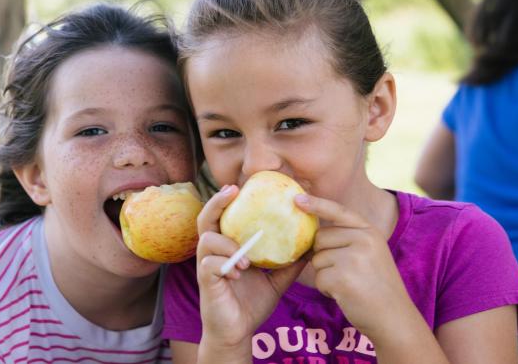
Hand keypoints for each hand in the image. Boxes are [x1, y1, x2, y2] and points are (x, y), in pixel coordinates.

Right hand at [196, 185, 306, 350]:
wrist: (238, 332)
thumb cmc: (252, 304)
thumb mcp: (276, 281)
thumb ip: (289, 264)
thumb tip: (312, 247)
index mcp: (227, 247)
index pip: (223, 217)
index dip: (226, 199)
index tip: (239, 186)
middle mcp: (213, 252)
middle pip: (205, 219)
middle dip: (216, 202)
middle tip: (232, 191)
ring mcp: (206, 266)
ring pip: (206, 240)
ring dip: (227, 244)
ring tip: (246, 259)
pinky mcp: (205, 281)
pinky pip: (209, 264)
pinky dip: (225, 264)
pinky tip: (240, 272)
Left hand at [295, 193, 411, 337]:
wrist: (393, 317)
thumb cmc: (377, 286)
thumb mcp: (372, 253)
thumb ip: (349, 239)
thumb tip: (315, 233)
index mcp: (370, 231)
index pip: (338, 211)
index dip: (316, 204)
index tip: (297, 199)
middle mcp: (363, 240)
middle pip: (320, 238)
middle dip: (323, 255)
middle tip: (343, 272)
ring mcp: (353, 258)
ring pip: (317, 260)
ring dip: (325, 275)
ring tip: (348, 284)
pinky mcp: (342, 278)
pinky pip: (318, 278)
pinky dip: (326, 289)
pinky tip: (345, 294)